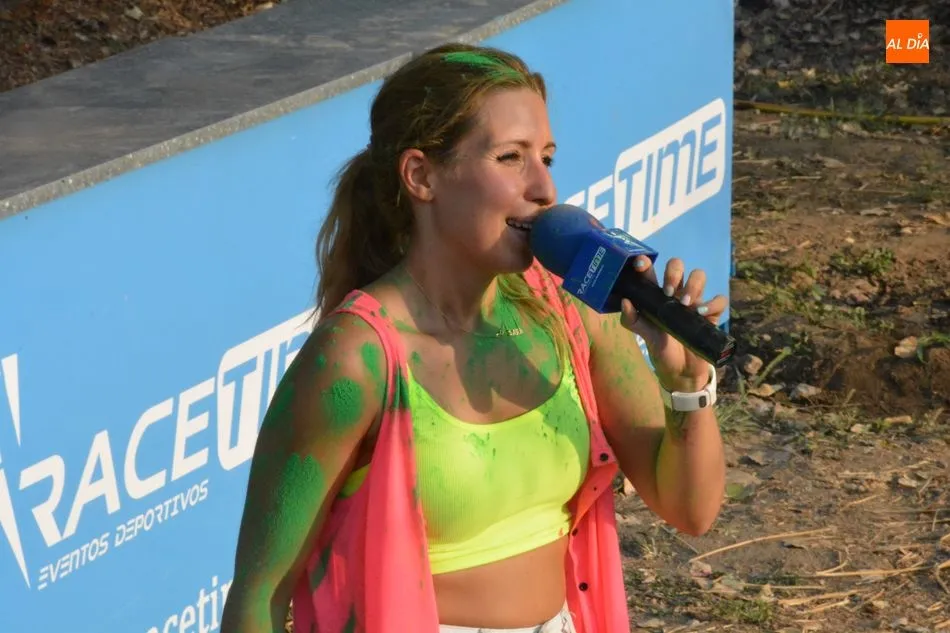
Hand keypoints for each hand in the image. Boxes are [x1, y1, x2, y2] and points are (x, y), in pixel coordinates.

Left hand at [619, 255, 728, 392]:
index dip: (646, 263)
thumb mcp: (644, 335)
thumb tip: (625, 302)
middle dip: (673, 272)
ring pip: (699, 275)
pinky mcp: (711, 314)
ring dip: (692, 285)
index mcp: (656, 295)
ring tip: (685, 304)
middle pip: (677, 266)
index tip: (640, 264)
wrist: (680, 371)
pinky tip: (702, 313)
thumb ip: (632, 320)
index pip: (651, 272)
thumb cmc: (661, 348)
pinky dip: (713, 303)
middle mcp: (675, 293)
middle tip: (667, 292)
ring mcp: (694, 301)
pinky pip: (719, 300)